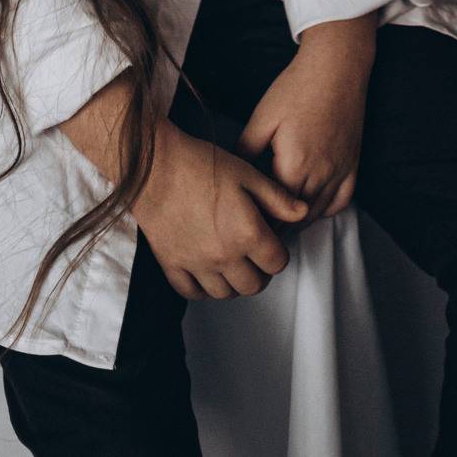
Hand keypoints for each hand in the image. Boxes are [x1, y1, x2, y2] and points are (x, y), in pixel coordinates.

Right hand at [131, 119, 308, 300]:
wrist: (155, 163)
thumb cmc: (201, 163)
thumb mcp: (247, 173)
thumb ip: (277, 197)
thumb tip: (301, 212)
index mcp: (246, 233)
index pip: (277, 263)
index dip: (278, 252)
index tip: (270, 241)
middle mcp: (223, 256)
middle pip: (253, 286)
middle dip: (259, 272)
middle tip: (253, 253)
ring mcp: (196, 263)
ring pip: (224, 294)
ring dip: (232, 282)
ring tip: (231, 261)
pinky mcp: (171, 263)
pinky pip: (191, 292)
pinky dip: (201, 287)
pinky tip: (205, 270)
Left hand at [235, 15, 376, 224]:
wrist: (335, 68)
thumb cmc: (297, 88)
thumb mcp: (262, 117)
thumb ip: (247, 148)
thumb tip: (236, 170)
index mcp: (294, 166)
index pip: (274, 209)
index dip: (259, 219)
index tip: (244, 225)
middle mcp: (320, 175)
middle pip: (297, 217)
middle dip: (277, 228)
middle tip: (258, 231)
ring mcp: (340, 171)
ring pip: (318, 213)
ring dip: (299, 222)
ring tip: (279, 226)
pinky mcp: (352, 164)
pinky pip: (341, 201)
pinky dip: (326, 210)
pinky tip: (311, 207)